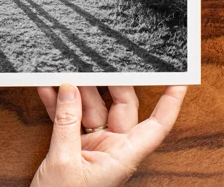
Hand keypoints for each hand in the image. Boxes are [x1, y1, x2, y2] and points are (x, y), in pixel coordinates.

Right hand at [31, 84, 186, 186]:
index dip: (168, 103)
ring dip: (74, 91)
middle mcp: (113, 147)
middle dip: (106, 83)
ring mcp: (94, 144)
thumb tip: (69, 89)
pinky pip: (69, 116)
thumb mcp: (64, 160)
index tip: (176, 81)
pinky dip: (58, 104)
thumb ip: (67, 122)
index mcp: (122, 156)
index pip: (156, 126)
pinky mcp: (74, 142)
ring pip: (90, 107)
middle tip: (93, 62)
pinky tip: (48, 90)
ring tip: (61, 73)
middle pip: (119, 106)